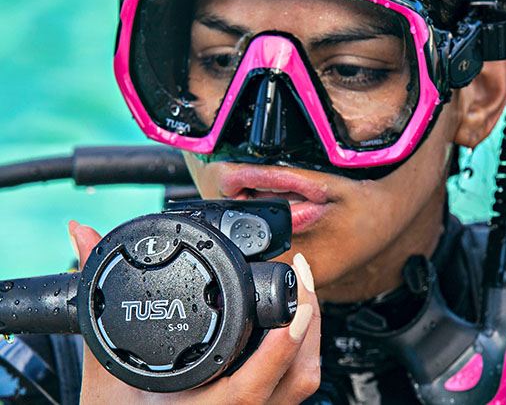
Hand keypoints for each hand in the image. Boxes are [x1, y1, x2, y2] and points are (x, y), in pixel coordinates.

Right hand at [68, 220, 320, 403]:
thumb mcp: (103, 366)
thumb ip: (93, 299)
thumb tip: (80, 234)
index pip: (257, 381)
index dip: (285, 340)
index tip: (294, 292)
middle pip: (297, 375)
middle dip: (309, 319)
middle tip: (301, 272)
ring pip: (301, 382)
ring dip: (309, 335)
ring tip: (300, 290)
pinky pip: (292, 386)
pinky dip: (299, 351)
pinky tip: (287, 324)